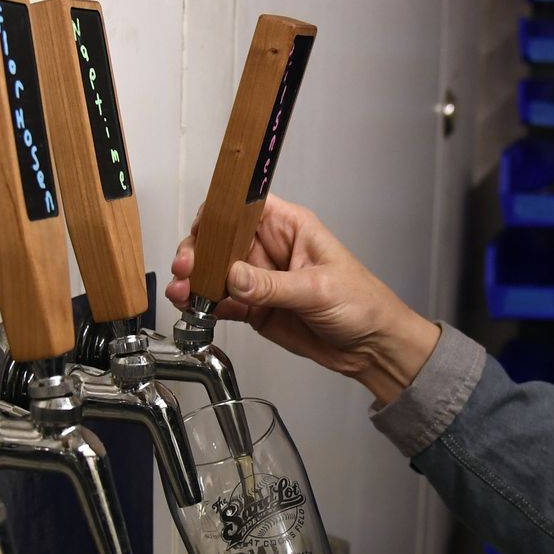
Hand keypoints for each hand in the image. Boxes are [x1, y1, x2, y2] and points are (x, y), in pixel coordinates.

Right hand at [166, 196, 440, 402]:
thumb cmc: (362, 304)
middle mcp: (270, 249)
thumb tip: (234, 276)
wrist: (371, 347)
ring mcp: (260, 279)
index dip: (220, 211)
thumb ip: (273, 285)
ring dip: (195, 279)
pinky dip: (204, 305)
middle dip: (199, 250)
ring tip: (183, 291)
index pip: (246, 205)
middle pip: (222, 239)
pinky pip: (222, 301)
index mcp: (290, 228)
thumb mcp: (319, 289)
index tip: (202, 227)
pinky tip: (193, 308)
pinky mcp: (255, 307)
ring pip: (216, 271)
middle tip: (187, 267)